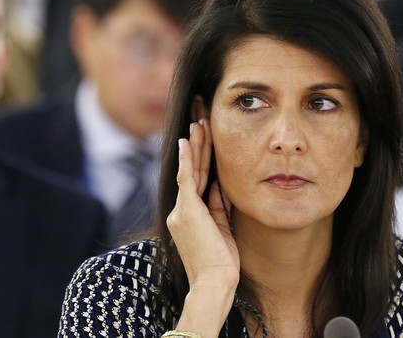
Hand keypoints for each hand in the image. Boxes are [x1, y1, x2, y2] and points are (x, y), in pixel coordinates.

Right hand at [167, 119, 239, 336]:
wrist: (213, 283)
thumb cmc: (220, 262)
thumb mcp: (222, 228)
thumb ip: (218, 205)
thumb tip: (218, 183)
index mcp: (189, 215)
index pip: (196, 180)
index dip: (200, 158)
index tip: (204, 139)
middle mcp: (180, 210)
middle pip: (191, 170)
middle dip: (196, 145)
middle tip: (199, 120)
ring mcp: (181, 210)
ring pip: (190, 170)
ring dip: (195, 146)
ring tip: (198, 123)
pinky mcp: (187, 210)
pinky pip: (187, 178)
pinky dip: (187, 159)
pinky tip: (187, 141)